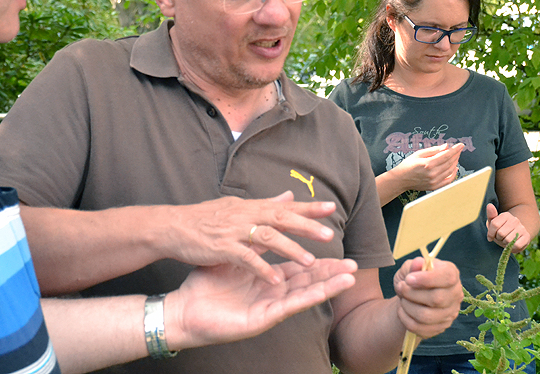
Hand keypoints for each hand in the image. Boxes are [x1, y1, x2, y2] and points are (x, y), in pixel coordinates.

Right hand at [164, 191, 336, 283]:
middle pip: (280, 218)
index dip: (307, 207)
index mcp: (249, 207)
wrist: (171, 226)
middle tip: (329, 235)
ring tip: (310, 262)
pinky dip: (262, 268)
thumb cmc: (203, 218)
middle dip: (305, 226)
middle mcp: (244, 215)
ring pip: (267, 238)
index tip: (331, 207)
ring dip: (289, 249)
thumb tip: (288, 195)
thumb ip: (264, 204)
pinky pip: (246, 258)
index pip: (283, 205)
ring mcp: (233, 231)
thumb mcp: (235, 207)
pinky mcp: (221, 248)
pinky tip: (276, 280)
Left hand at [164, 258, 357, 349]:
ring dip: (327, 287)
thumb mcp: (234, 256)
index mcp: (267, 280)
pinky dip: (306, 299)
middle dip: (330, 272)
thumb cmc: (207, 285)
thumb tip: (262, 220)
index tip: (334, 241)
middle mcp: (272, 294)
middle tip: (353, 264)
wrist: (186, 309)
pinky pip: (287, 307)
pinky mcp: (262, 319)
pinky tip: (322, 292)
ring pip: (303, 295)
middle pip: (307, 281)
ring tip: (349, 278)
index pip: (297, 266)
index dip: (317, 255)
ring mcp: (269, 307)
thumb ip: (254, 240)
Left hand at [393, 257, 461, 338]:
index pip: (447, 277)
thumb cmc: (412, 279)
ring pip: (427, 316)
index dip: (427, 278)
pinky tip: (402, 310)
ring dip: (407, 306)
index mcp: (451, 274)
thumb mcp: (409, 268)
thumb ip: (413, 266)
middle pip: (437, 299)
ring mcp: (450, 313)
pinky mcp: (440, 327)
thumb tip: (418, 263)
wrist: (409, 297)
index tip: (408, 279)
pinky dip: (405, 318)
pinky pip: (420, 328)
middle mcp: (455, 294)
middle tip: (401, 287)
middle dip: (412, 293)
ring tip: (402, 298)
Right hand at [394, 143, 463, 192]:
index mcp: (428, 164)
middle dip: (456, 154)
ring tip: (456, 156)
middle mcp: (433, 173)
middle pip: (450, 162)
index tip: (461, 145)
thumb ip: (433, 150)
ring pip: (451, 170)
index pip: (446, 155)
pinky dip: (454, 174)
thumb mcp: (418, 154)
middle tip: (458, 149)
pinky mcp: (435, 186)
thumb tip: (445, 146)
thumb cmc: (408, 165)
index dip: (455, 149)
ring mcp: (434, 181)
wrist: (401, 179)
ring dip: (455, 162)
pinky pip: (448, 180)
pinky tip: (455, 168)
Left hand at [486, 203, 531, 252]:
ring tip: (506, 240)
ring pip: (508, 240)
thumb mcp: (493, 223)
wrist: (514, 236)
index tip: (491, 236)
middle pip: (501, 233)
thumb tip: (489, 205)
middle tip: (501, 238)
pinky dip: (512, 248)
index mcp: (505, 215)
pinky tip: (511, 245)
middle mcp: (515, 220)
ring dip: (505, 243)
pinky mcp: (527, 237)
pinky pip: (516, 245)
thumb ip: (491, 215)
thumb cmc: (500, 229)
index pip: (494, 224)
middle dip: (498, 238)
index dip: (490, 233)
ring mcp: (522, 228)